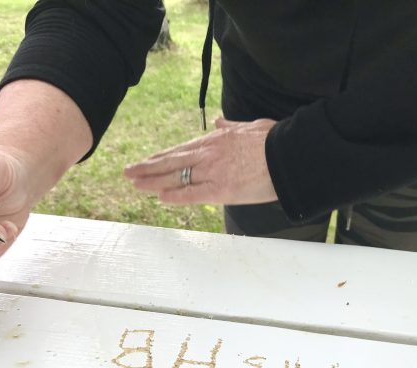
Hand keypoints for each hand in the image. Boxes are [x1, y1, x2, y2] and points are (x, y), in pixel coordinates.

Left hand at [124, 117, 278, 205]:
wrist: (288, 155)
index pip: (181, 150)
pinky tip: (160, 197)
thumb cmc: (274, 141)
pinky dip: (175, 195)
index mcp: (215, 140)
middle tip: (128, 171)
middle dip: (147, 167)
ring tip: (134, 183)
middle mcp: (209, 155)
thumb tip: (218, 120)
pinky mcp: (220, 190)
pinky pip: (192, 193)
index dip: (162, 157)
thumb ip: (231, 125)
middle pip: (172, 161)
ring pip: (176, 176)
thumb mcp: (250, 126)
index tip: (147, 160)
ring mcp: (213, 172)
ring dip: (152, 181)